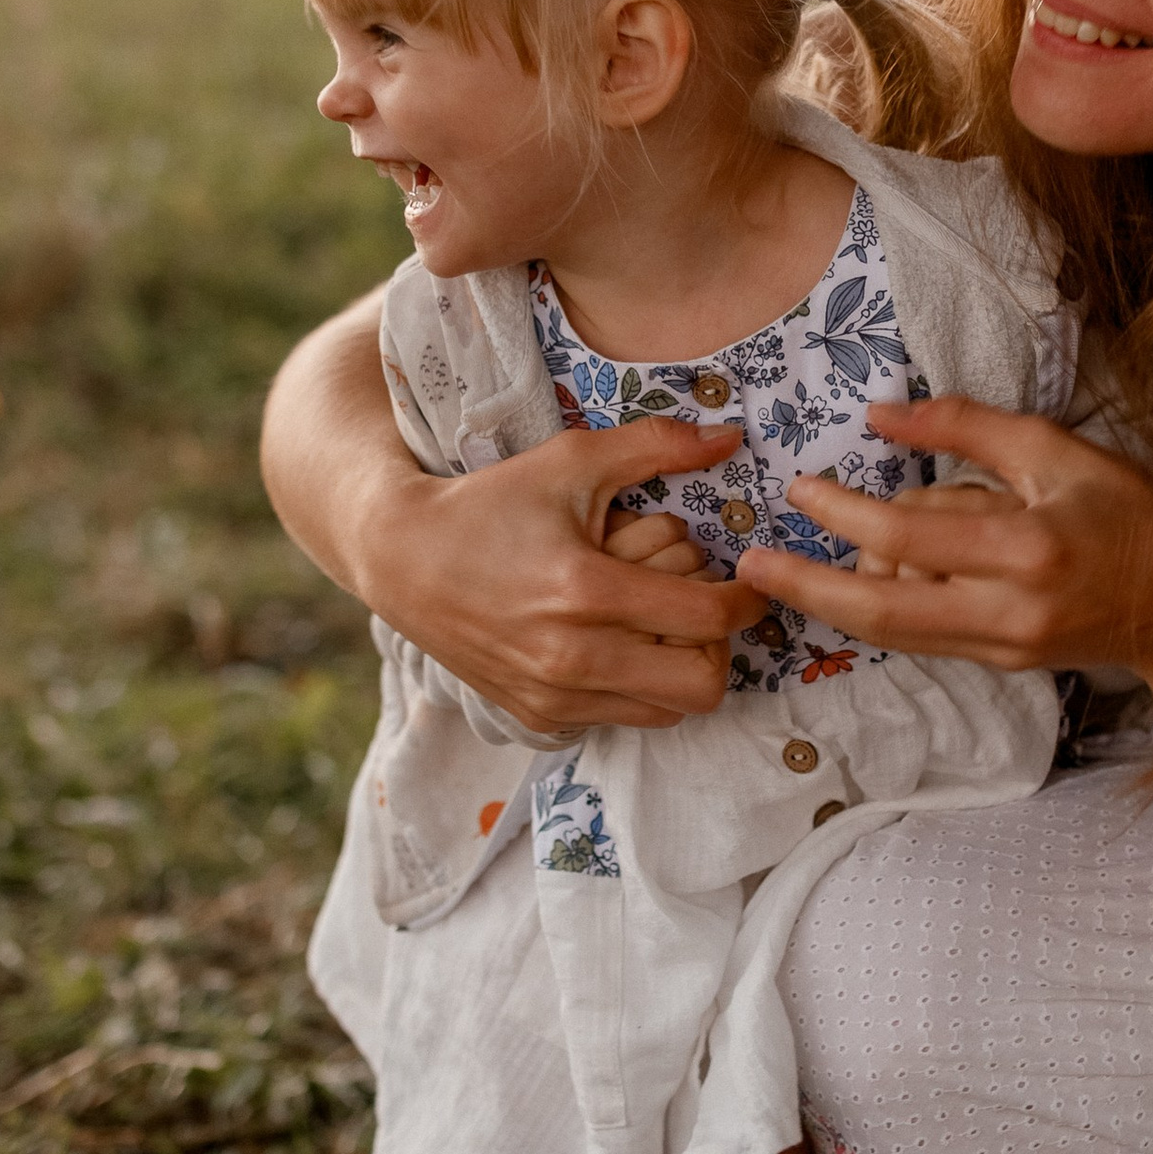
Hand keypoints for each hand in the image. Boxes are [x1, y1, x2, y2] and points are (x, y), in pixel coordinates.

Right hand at [365, 417, 759, 728]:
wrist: (404, 558)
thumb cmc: (492, 503)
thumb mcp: (572, 461)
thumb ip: (657, 447)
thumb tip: (731, 437)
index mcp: (585, 590)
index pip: (708, 617)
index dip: (746, 598)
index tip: (748, 582)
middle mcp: (572, 657)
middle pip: (702, 684)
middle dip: (717, 645)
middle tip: (700, 608)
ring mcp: (554, 695)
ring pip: (668, 710)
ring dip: (679, 668)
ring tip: (658, 624)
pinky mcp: (538, 716)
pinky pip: (622, 717)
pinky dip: (636, 686)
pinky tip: (617, 643)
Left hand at [732, 397, 1152, 687]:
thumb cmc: (1129, 513)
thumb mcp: (1055, 450)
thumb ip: (965, 428)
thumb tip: (880, 416)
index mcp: (1026, 548)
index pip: (911, 535)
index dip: (846, 514)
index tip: (799, 491)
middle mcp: (1009, 610)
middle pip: (881, 610)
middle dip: (809, 589)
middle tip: (751, 566)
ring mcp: (1002, 648)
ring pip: (893, 630)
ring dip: (847, 593)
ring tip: (833, 551)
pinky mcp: (999, 666)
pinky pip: (920, 636)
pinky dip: (886, 605)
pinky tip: (868, 575)